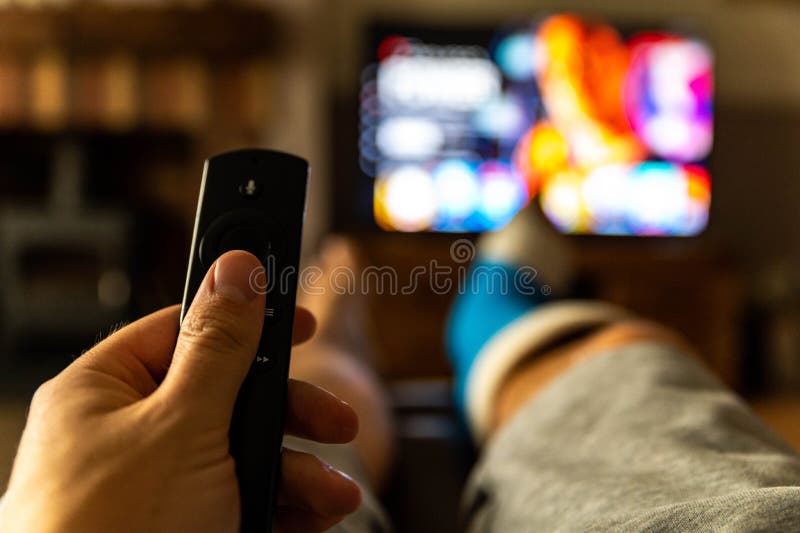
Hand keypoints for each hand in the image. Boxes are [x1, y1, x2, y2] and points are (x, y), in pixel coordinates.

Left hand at [0, 251, 360, 532]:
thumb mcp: (181, 427)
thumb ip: (218, 346)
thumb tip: (237, 267)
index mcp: (104, 392)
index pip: (183, 329)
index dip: (245, 320)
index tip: (299, 320)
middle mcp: (126, 434)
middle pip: (226, 396)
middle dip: (289, 413)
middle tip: (334, 420)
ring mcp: (155, 484)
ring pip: (242, 454)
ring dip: (298, 470)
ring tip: (331, 494)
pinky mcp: (180, 523)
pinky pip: (239, 498)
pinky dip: (282, 506)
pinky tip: (313, 515)